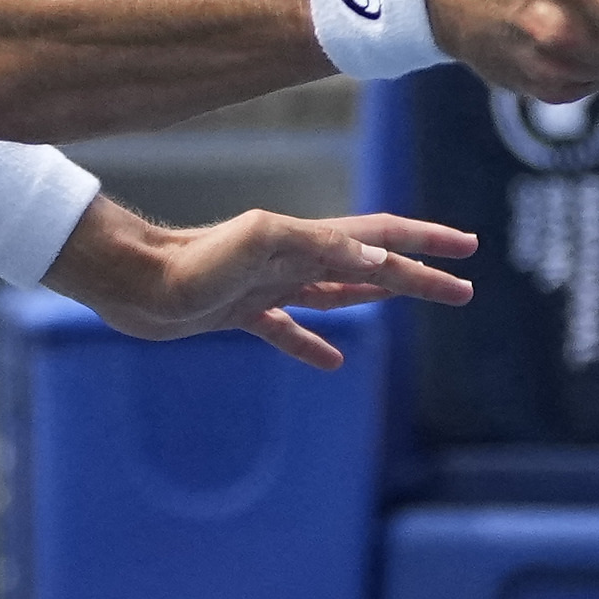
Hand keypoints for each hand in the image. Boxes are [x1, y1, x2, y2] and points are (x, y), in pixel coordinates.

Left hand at [55, 203, 477, 369]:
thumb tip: (376, 255)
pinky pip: (288, 330)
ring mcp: (268, 286)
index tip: (467, 249)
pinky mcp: (239, 312)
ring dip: (379, 297)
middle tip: (464, 291)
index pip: (379, 236)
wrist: (131, 281)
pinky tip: (331, 362)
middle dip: (419, 276)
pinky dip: (312, 344)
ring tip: (415, 303)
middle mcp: (292, 259)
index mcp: (305, 241)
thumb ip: (313, 245)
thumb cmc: (187, 261)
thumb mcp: (255, 244)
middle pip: (370, 265)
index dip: (425, 243)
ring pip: (338, 291)